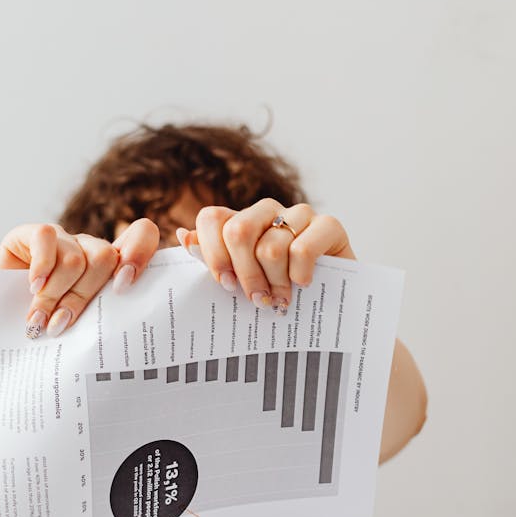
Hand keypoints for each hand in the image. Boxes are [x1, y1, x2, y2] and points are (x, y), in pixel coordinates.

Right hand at [0, 219, 160, 337]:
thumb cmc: (41, 334)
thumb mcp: (78, 328)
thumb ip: (100, 318)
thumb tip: (122, 332)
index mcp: (109, 269)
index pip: (140, 236)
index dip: (139, 254)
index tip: (123, 286)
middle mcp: (88, 250)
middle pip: (105, 258)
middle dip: (82, 297)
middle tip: (60, 326)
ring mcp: (60, 240)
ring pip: (76, 258)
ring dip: (55, 296)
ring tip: (38, 321)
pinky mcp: (28, 235)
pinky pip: (46, 238)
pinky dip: (42, 267)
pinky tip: (32, 288)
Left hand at [176, 199, 354, 311]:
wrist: (333, 304)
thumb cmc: (279, 293)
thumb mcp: (242, 282)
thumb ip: (212, 260)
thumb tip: (183, 237)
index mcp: (240, 221)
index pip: (211, 219)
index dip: (212, 254)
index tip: (225, 286)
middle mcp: (267, 212)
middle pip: (238, 231)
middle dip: (245, 274)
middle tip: (256, 300)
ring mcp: (299, 215)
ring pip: (271, 247)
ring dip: (276, 283)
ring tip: (282, 300)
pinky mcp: (329, 225)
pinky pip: (302, 248)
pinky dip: (299, 274)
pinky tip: (303, 285)